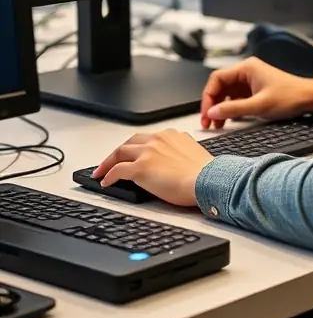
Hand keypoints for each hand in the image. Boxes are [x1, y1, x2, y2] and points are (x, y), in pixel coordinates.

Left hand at [92, 131, 213, 206]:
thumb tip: (176, 160)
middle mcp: (157, 139)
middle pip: (130, 142)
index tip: (132, 154)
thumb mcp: (192, 153)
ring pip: (120, 153)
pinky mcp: (140, 168)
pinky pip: (118, 170)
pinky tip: (106, 182)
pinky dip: (109, 175)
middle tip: (111, 161)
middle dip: (118, 152)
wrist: (207, 179)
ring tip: (101, 172)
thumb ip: (180, 151)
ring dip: (108, 163)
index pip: (147, 138)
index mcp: (171, 135)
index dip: (136, 147)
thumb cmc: (205, 172)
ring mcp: (147, 152)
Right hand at [201, 57, 312, 129]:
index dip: (208, 96)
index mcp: (246, 68)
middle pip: (220, 86)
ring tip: (217, 124)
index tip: (206, 112)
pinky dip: (230, 109)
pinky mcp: (255, 90)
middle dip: (212, 104)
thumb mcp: (259, 106)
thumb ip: (233, 109)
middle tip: (208, 121)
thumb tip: (212, 112)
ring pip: (227, 93)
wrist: (310, 98)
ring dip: (220, 108)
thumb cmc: (290, 97)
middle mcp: (247, 72)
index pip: (217, 79)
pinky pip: (236, 98)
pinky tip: (228, 120)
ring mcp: (250, 81)